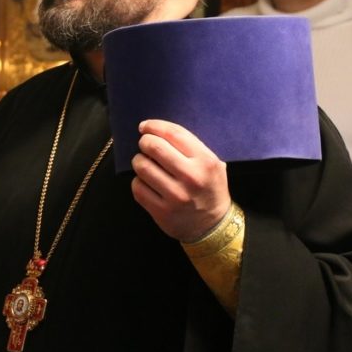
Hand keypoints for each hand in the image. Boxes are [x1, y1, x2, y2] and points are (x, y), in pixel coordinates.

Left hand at [130, 119, 230, 241]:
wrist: (212, 225)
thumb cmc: (209, 188)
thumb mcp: (213, 164)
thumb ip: (191, 147)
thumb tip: (157, 131)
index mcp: (205, 162)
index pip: (174, 134)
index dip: (155, 126)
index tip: (145, 126)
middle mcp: (191, 178)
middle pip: (154, 147)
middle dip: (144, 142)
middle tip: (144, 144)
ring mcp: (175, 196)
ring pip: (142, 167)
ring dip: (139, 161)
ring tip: (144, 163)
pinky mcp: (161, 211)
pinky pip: (138, 188)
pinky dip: (138, 182)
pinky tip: (146, 182)